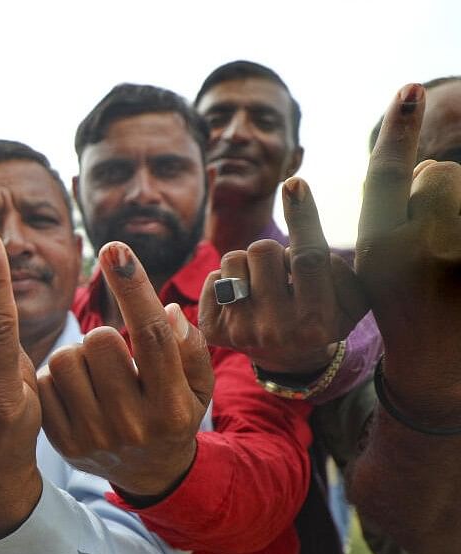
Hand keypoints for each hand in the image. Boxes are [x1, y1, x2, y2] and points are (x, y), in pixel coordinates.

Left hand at [39, 242, 212, 498]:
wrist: (147, 473)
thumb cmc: (174, 412)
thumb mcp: (197, 385)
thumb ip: (189, 348)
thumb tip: (167, 312)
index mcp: (171, 407)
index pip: (151, 337)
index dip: (132, 286)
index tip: (115, 247)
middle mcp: (133, 425)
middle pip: (99, 341)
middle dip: (104, 336)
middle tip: (113, 354)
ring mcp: (94, 436)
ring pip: (66, 359)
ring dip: (78, 355)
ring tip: (94, 374)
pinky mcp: (61, 442)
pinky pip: (44, 383)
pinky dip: (57, 377)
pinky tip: (76, 391)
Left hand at [199, 179, 368, 373]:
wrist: (290, 359)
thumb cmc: (326, 315)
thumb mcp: (352, 297)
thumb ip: (340, 263)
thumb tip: (297, 197)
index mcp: (316, 321)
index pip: (308, 256)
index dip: (303, 216)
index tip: (295, 183)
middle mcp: (276, 330)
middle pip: (264, 250)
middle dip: (274, 251)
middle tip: (283, 273)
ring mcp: (241, 332)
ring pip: (233, 259)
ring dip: (248, 262)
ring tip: (263, 284)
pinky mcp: (213, 331)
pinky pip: (212, 278)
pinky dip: (227, 280)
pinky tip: (244, 299)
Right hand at [356, 83, 460, 421]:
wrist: (439, 370)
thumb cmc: (407, 306)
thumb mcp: (383, 262)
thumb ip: (397, 212)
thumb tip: (428, 167)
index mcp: (379, 250)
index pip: (386, 174)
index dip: (397, 128)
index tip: (409, 90)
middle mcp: (418, 252)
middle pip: (438, 175)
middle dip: (438, 191)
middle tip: (434, 239)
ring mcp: (460, 260)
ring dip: (459, 207)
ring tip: (450, 253)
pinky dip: (459, 228)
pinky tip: (455, 266)